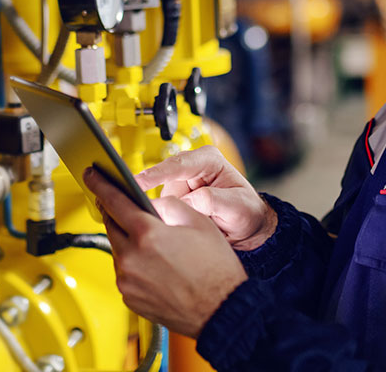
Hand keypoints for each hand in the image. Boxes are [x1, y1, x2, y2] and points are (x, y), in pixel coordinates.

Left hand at [83, 166, 246, 337]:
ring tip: (152, 242)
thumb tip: (151, 203)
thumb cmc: (216, 270)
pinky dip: (133, 264)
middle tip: (124, 206)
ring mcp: (128, 281)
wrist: (221, 310)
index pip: (114, 201)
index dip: (100, 184)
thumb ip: (169, 205)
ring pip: (118, 249)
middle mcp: (132, 259)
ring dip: (128, 240)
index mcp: (148, 235)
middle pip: (111, 225)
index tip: (92, 176)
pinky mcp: (129, 297)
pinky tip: (154, 264)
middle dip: (116, 213)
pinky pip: (124, 272)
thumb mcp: (199, 222)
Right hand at [136, 146, 277, 250]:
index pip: (178, 164)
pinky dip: (165, 216)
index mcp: (209, 159)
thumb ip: (212, 201)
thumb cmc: (247, 211)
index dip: (156, 174)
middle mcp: (192, 167)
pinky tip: (173, 224)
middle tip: (150, 210)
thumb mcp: (236, 207)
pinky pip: (162, 206)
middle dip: (158, 196)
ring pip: (161, 196)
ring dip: (165, 211)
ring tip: (181, 223)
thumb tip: (186, 201)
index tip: (138, 182)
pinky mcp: (174, 197)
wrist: (248, 226)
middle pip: (163, 179)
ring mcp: (181, 182)